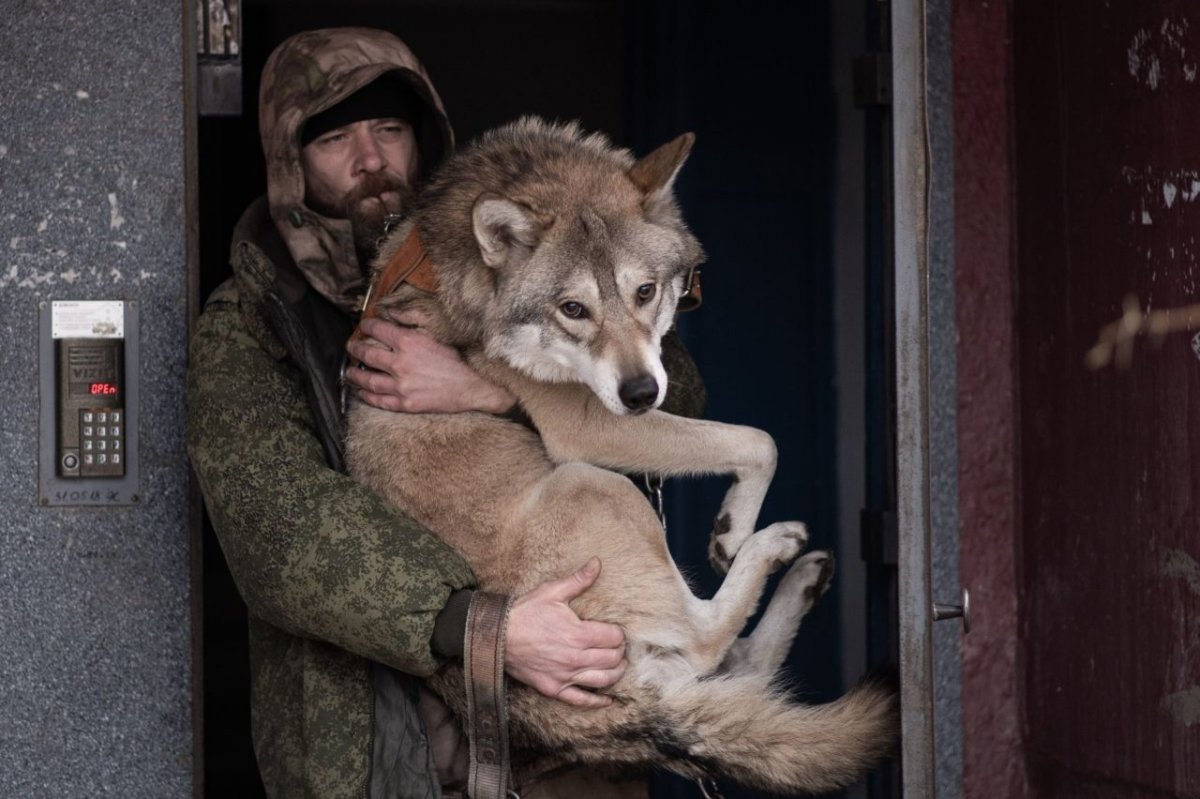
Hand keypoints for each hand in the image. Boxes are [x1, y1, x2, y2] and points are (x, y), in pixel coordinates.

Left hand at [345, 311, 514, 413]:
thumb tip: (390, 312)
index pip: (377, 329)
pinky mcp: (405, 404)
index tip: (364, 325)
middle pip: (367, 354)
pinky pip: (378, 400)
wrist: (472, 387)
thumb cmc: (457, 359)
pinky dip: (366, 395)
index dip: (367, 325)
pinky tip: (361, 392)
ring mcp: (401, 386)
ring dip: (355, 374)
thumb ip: (412, 320)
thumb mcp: (436, 333)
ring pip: (368, 379)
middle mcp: (400, 363)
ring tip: (349, 371)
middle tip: (351, 346)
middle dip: (355, 348)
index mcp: (408, 342)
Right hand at [505, 558, 626, 707]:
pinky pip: (581, 700)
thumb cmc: (525, 613)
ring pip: (602, 680)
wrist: (496, 636)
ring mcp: (565, 676)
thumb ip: (578, 580)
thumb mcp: (552, 592)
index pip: (613, 637)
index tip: (615, 631)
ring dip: (616, 673)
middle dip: (619, 652)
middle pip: (612, 659)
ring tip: (619, 666)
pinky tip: (608, 700)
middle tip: (618, 647)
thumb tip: (596, 563)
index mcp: (579, 634)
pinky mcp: (554, 688)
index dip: (618, 633)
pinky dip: (597, 702)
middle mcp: (575, 658)